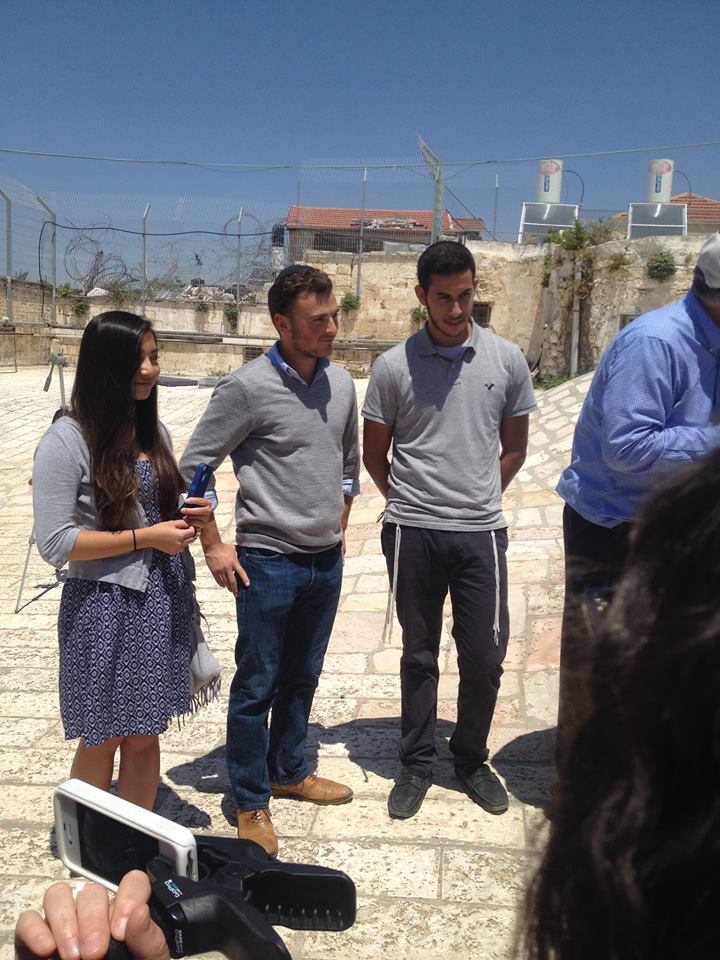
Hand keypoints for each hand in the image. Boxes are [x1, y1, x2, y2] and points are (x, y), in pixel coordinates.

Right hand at [14, 871, 168, 959]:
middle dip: (93, 920)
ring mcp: (63, 924)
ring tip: (71, 955)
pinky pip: (28, 919)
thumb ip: (149, 941)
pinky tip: (46, 950)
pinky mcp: (34, 939)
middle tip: (94, 954)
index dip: (128, 898)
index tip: (121, 932)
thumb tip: (141, 912)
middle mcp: (94, 915)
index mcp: (125, 916)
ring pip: (58, 895)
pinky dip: (34, 930)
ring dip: (64, 921)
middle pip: (92, 892)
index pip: (132, 884)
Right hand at [148, 520, 194, 554]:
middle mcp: (180, 543)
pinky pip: (182, 548)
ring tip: (179, 535)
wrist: (150, 537)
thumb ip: (182, 523)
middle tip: (185, 530)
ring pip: (187, 544)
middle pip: (192, 539)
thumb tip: (188, 524)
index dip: (192, 528)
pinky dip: (181, 545)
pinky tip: (176, 540)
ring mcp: (177, 548)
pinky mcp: (173, 551)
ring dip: (186, 540)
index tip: (189, 526)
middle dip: (190, 534)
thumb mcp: (172, 523)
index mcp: (180, 535)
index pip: (192, 532)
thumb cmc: (160, 529)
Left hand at [179, 497, 212, 530]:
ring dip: (189, 516)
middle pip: (200, 510)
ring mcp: (207, 518)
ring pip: (197, 517)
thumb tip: (185, 499)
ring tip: (184, 516)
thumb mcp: (198, 503)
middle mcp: (208, 510)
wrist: (206, 517)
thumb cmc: (199, 508)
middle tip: (182, 510)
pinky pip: (195, 523)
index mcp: (207, 503)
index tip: (186, 501)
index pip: (201, 501)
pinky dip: (190, 521)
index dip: (194, 500)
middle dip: (190, 510)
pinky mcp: (204, 524)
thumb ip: (193, 500)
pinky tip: (187, 519)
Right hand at [203, 540, 248, 594]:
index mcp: (234, 562)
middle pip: (232, 581)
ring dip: (228, 587)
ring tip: (231, 590)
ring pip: (225, 582)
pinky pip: (218, 580)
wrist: (212, 546)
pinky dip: (221, 584)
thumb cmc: (223, 547)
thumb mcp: (233, 549)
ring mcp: (220, 570)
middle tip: (237, 593)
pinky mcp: (214, 571)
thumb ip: (238, 554)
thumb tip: (243, 554)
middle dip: (235, 588)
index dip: (245, 579)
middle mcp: (228, 567)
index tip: (247, 585)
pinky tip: (223, 586)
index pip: (241, 572)